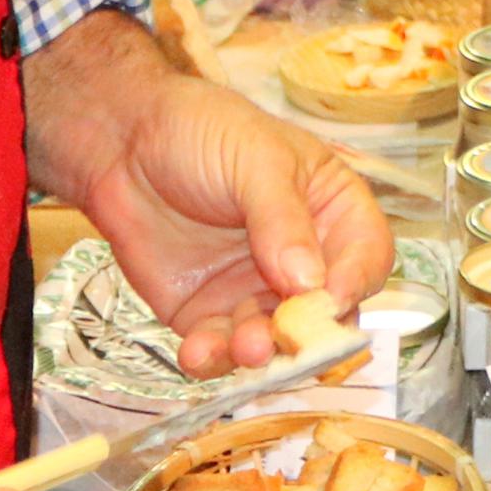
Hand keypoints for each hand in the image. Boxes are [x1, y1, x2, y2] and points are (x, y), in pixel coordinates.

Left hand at [23, 13, 392, 374]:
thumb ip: (283, 221)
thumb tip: (310, 283)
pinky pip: (220, 348)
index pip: (367, 255)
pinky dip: (213, 359)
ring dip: (262, 351)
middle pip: (327, 312)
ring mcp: (256, 291)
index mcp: (333, 211)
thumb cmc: (203, 131)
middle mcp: (304, 259)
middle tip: (288, 337)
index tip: (332, 298)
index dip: (357, 280)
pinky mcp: (209, 314)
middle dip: (309, 332)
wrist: (123, 142)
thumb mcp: (257, 161)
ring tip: (244, 347)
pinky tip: (197, 354)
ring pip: (275, 340)